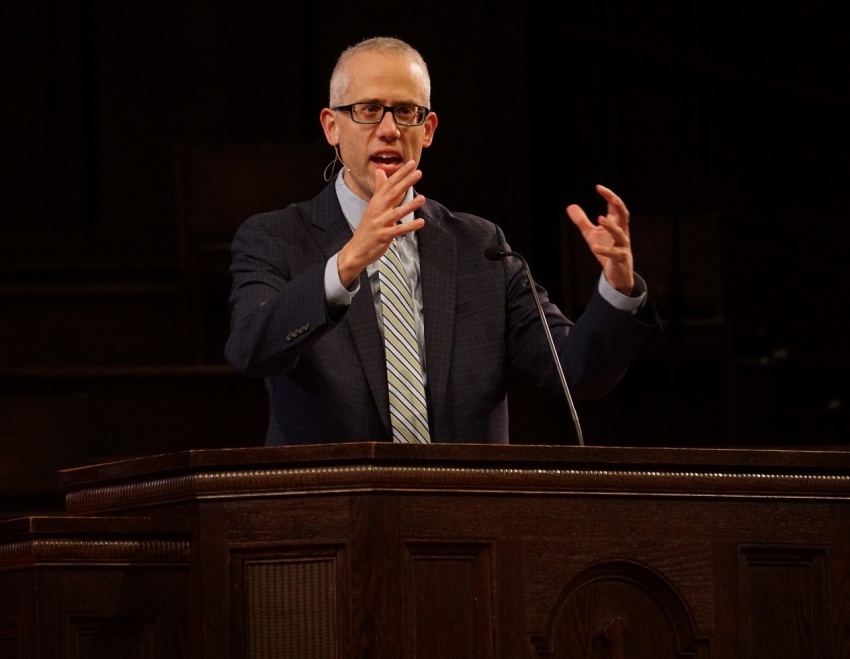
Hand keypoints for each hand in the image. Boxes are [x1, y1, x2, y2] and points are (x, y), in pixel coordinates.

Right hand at [337, 161, 425, 286]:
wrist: (356, 249)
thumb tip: (380, 171)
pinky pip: (398, 230)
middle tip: (418, 173)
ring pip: (396, 212)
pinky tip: (421, 222)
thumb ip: (379, 189)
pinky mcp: (383, 236)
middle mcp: (377, 210)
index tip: (411, 163)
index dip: (400, 174)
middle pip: (392, 194)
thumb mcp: (372, 207)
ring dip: (410, 205)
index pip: (389, 184)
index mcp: (375, 202)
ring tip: (423, 198)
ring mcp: (379, 223)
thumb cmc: (368, 227)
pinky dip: (410, 226)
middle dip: (406, 182)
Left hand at [566, 184, 634, 294]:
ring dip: (611, 226)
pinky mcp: (621, 258)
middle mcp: (622, 232)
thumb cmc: (606, 250)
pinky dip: (604, 250)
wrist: (617, 273)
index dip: (609, 196)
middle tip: (611, 197)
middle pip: (624, 215)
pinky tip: (594, 247)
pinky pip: (614, 253)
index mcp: (616, 224)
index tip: (598, 187)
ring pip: (620, 233)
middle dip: (619, 205)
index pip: (615, 206)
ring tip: (600, 218)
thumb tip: (570, 206)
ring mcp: (623, 245)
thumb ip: (582, 221)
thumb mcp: (591, 234)